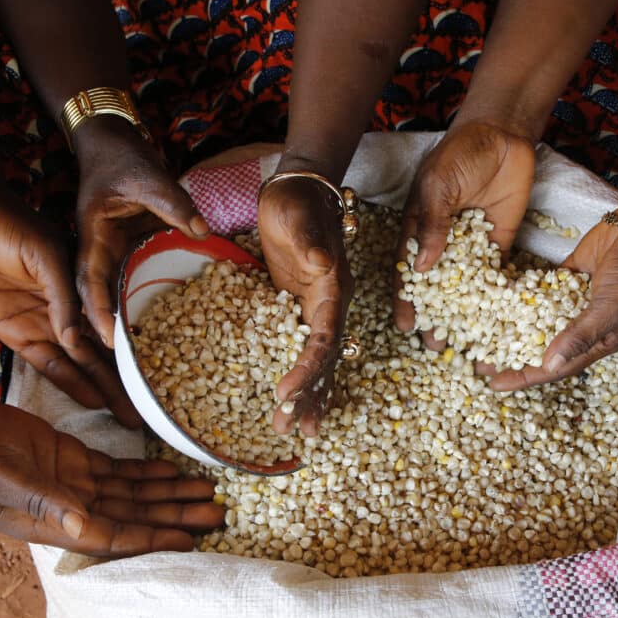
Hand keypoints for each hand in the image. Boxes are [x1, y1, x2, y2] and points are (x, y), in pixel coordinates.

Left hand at [0, 192, 140, 425]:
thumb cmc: (7, 225)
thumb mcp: (45, 254)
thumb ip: (65, 296)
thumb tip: (78, 340)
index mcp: (85, 283)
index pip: (117, 322)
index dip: (137, 348)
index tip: (159, 371)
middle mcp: (71, 308)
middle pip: (104, 351)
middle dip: (125, 381)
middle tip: (147, 410)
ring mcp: (46, 323)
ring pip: (82, 364)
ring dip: (103, 388)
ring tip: (127, 414)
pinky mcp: (18, 334)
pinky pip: (49, 364)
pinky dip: (70, 383)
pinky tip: (92, 400)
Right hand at [0, 392, 222, 554]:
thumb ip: (42, 500)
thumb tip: (83, 525)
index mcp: (48, 520)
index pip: (111, 534)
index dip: (150, 537)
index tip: (189, 538)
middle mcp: (65, 506)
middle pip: (132, 514)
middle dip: (174, 514)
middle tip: (219, 511)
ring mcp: (68, 482)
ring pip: (130, 492)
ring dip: (168, 492)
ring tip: (207, 490)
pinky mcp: (67, 457)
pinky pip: (115, 469)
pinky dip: (144, 470)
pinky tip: (173, 469)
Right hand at [74, 117, 208, 346]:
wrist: (113, 141)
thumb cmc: (124, 157)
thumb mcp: (150, 177)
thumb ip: (175, 205)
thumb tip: (203, 232)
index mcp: (93, 234)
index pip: (90, 279)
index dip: (97, 310)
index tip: (109, 338)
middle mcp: (99, 248)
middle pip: (97, 297)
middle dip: (106, 331)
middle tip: (124, 364)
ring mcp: (112, 251)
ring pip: (114, 293)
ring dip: (122, 323)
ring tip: (137, 359)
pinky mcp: (128, 250)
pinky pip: (132, 280)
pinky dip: (140, 302)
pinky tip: (157, 328)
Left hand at [257, 175, 352, 435]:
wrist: (299, 187)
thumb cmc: (296, 201)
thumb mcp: (297, 217)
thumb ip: (309, 241)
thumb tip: (322, 264)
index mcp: (333, 289)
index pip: (323, 339)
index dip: (307, 369)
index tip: (284, 393)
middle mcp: (332, 304)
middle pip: (325, 360)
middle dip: (309, 395)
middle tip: (289, 429)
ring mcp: (318, 308)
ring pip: (318, 361)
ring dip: (309, 395)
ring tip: (294, 430)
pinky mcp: (302, 307)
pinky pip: (305, 349)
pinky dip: (300, 375)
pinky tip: (292, 399)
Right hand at [393, 119, 534, 345]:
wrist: (502, 137)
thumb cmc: (459, 156)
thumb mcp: (438, 186)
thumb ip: (431, 224)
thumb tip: (422, 268)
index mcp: (418, 231)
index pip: (408, 273)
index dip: (405, 300)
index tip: (405, 326)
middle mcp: (442, 245)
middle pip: (436, 289)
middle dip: (435, 317)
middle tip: (434, 347)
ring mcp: (471, 248)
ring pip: (465, 290)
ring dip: (464, 317)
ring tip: (464, 344)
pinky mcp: (498, 246)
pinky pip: (495, 278)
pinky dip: (495, 300)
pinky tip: (496, 323)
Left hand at [489, 202, 617, 390]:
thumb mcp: (612, 310)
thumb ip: (580, 335)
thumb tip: (549, 364)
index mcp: (596, 343)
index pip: (554, 368)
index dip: (524, 377)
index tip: (493, 384)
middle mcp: (582, 325)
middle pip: (539, 347)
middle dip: (509, 355)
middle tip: (476, 360)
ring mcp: (573, 300)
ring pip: (536, 319)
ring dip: (510, 326)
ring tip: (479, 332)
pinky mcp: (567, 276)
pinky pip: (539, 290)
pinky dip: (520, 294)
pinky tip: (495, 297)